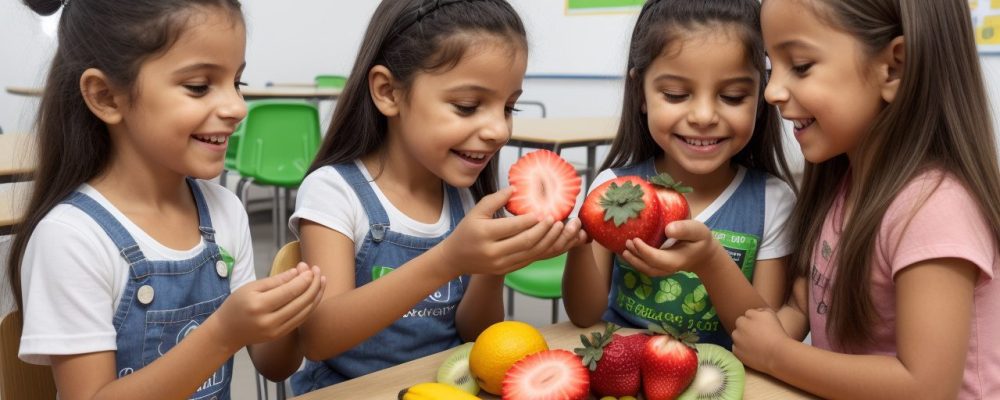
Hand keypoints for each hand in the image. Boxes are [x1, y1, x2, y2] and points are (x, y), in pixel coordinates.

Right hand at [209, 263, 325, 350]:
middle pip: (300, 302)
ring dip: (316, 295)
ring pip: (304, 312)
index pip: (289, 292)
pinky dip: (310, 306)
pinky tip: (315, 294)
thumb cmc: (236, 305)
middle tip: (318, 271)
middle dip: (313, 285)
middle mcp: (269, 321)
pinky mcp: (281, 335)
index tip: (311, 269)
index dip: (303, 280)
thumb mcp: (250, 288)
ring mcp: (276, 331)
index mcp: (259, 306)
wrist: (226, 332)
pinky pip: (301, 319)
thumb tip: (297, 272)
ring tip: (321, 280)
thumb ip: (275, 281)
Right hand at [438, 188, 585, 275]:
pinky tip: (551, 240)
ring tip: (559, 229)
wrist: (455, 259)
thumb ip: (495, 199)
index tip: (544, 211)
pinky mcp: (506, 270)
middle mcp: (493, 251)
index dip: (531, 219)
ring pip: (531, 253)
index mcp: (484, 234)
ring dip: (548, 241)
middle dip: (544, 231)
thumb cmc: (467, 231)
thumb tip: (515, 188)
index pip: (513, 226)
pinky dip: (542, 250)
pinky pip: (529, 260)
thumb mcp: (476, 211)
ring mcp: (501, 264)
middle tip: (556, 219)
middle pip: (526, 242)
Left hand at [619, 220, 721, 276]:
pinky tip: (629, 250)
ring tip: (624, 249)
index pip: (656, 259)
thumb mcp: (698, 231)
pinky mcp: (660, 266)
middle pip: (648, 267)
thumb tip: (668, 229)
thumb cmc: (700, 240)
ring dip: (634, 261)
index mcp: (676, 260)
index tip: (635, 239)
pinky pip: (646, 266)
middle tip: (627, 243)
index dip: (643, 251)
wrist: (703, 254)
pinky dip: (637, 260)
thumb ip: (685, 229)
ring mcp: (663, 269)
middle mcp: (668, 268)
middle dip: (635, 257)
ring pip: (646, 269)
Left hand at [732, 308, 790, 373]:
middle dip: (746, 328)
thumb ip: (761, 310)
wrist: (778, 354)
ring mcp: (736, 338)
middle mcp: (740, 325)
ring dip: (742, 338)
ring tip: (756, 344)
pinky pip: (736, 348)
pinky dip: (742, 349)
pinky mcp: (736, 351)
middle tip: (757, 335)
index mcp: (749, 314)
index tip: (762, 327)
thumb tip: (755, 311)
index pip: (748, 314)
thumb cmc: (777, 334)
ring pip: (737, 336)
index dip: (755, 321)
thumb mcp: (772, 315)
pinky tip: (753, 351)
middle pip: (740, 324)